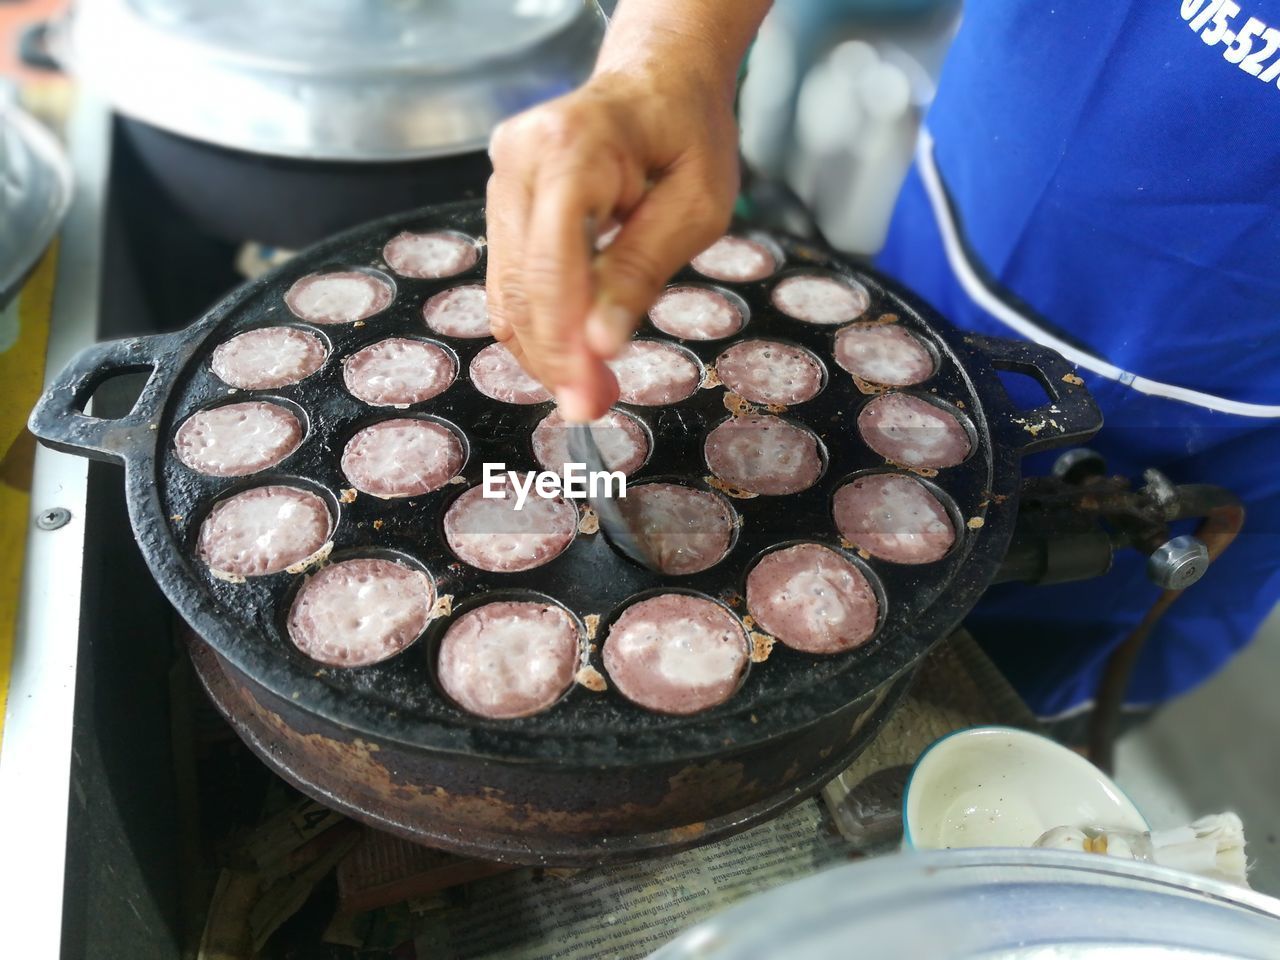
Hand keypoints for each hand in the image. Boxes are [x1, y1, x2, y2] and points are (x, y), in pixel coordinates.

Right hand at [485, 62, 739, 420]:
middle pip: (519, 286)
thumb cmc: (687, 134)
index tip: (587, 401)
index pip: (553, 265)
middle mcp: (517, 160)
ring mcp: (500, 179)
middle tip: (594, 407)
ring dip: (544, 350)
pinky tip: (574, 352)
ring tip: (591, 389)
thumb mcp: (695, 206)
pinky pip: (510, 278)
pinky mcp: (501, 202)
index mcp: (571, 148)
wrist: (657, 80)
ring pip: (505, 291)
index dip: (565, 343)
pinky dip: (538, 323)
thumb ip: (642, 272)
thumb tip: (599, 347)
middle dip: (554, 359)